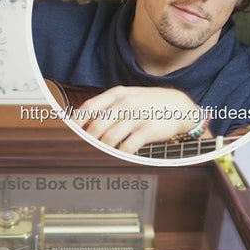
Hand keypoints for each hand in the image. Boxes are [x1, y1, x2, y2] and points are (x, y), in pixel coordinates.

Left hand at [71, 86, 208, 153]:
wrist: (179, 106)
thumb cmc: (146, 104)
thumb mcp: (126, 98)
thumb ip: (105, 107)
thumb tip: (79, 122)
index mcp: (117, 94)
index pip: (89, 107)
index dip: (76, 122)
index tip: (70, 133)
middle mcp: (126, 103)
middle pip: (96, 125)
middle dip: (88, 140)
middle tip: (85, 148)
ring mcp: (138, 116)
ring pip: (110, 138)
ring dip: (102, 149)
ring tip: (101, 153)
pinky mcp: (149, 130)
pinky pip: (127, 147)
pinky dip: (120, 154)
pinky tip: (119, 155)